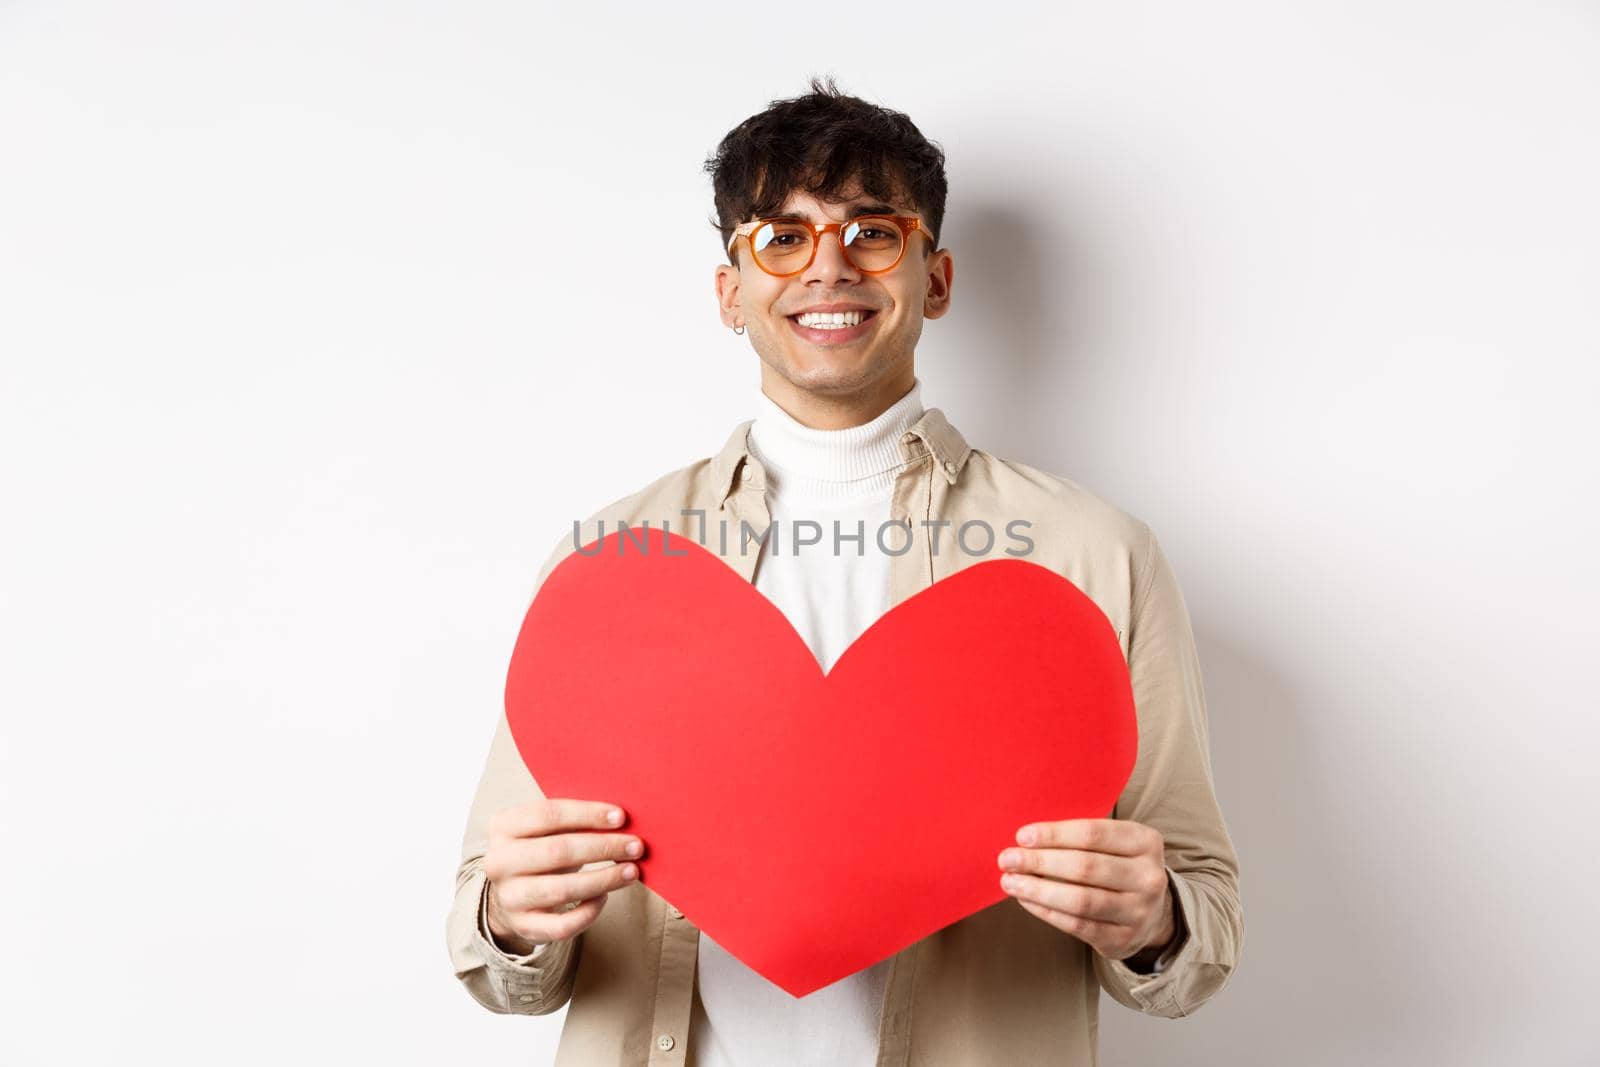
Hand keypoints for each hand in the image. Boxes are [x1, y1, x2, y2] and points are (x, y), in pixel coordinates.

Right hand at [483, 798, 645, 954]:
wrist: (512, 892)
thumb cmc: (540, 850)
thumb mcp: (546, 829)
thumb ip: (575, 820)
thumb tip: (621, 819)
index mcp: (503, 827)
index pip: (549, 814)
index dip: (588, 814)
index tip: (621, 817)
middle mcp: (500, 862)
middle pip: (558, 851)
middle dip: (603, 847)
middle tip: (635, 846)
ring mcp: (509, 897)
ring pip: (563, 889)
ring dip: (604, 879)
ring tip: (631, 871)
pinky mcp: (524, 926)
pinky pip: (563, 925)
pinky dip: (589, 912)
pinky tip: (604, 897)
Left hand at [996, 818, 1176, 963]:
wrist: (1151, 912)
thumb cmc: (1118, 866)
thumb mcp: (1113, 843)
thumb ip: (1078, 838)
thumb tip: (1025, 840)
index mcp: (1145, 842)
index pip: (1093, 834)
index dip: (1054, 835)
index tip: (1022, 837)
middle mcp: (1149, 877)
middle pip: (1085, 867)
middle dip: (1040, 862)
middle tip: (1007, 859)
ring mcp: (1139, 911)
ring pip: (1080, 900)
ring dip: (1038, 890)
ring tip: (1010, 882)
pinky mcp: (1123, 939)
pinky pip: (1077, 926)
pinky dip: (1047, 912)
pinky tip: (1026, 900)